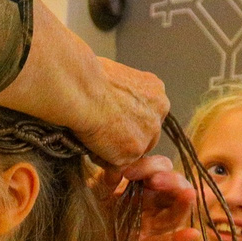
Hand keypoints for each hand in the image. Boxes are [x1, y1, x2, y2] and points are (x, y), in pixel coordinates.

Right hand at [0, 0, 170, 170]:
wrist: (81, 87)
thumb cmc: (88, 76)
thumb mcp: (115, 79)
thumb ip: (123, 97)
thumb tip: (111, 108)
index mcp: (156, 89)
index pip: (147, 115)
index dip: (128, 122)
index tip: (112, 122)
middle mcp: (160, 110)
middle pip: (146, 135)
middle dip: (125, 139)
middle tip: (100, 133)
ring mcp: (150, 132)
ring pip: (132, 152)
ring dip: (114, 150)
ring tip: (92, 136)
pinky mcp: (134, 151)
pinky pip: (118, 164)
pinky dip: (103, 159)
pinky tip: (90, 143)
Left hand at [94, 152, 197, 240]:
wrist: (70, 231)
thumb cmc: (88, 206)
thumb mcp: (97, 185)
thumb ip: (111, 174)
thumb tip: (122, 166)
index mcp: (143, 187)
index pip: (161, 170)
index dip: (152, 166)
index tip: (129, 171)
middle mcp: (150, 206)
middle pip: (175, 192)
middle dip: (172, 182)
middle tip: (155, 181)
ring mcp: (146, 227)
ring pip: (173, 216)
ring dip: (183, 205)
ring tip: (188, 195)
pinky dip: (176, 240)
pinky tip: (191, 234)